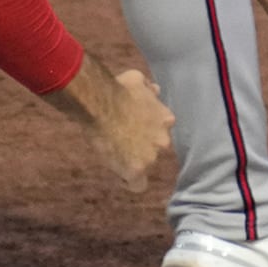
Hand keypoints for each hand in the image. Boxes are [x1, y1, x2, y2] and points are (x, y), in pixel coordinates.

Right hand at [46, 58, 175, 191]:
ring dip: (132, 161)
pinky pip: (137, 185)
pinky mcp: (136, 170)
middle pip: (154, 150)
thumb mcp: (139, 81)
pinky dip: (129, 182)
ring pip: (145, 166)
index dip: (148, 134)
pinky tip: (121, 177)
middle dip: (140, 147)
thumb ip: (149, 89)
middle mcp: (163, 140)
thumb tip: (154, 90)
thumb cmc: (117, 89)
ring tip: (113, 154)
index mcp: (166, 119)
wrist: (101, 104)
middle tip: (120, 142)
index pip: (161, 132)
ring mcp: (151, 156)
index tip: (135, 133)